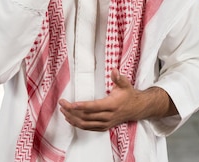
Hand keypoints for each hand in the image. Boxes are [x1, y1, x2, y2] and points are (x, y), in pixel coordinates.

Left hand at [58, 69, 176, 130]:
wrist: (137, 108)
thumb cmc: (128, 95)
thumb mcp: (125, 84)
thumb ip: (118, 78)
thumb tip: (114, 70)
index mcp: (112, 105)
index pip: (94, 107)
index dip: (82, 106)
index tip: (71, 104)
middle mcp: (108, 116)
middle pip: (86, 116)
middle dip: (72, 111)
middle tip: (62, 103)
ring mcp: (105, 123)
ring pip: (85, 124)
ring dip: (72, 118)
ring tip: (63, 111)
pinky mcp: (104, 127)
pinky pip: (88, 128)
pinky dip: (78, 124)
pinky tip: (70, 119)